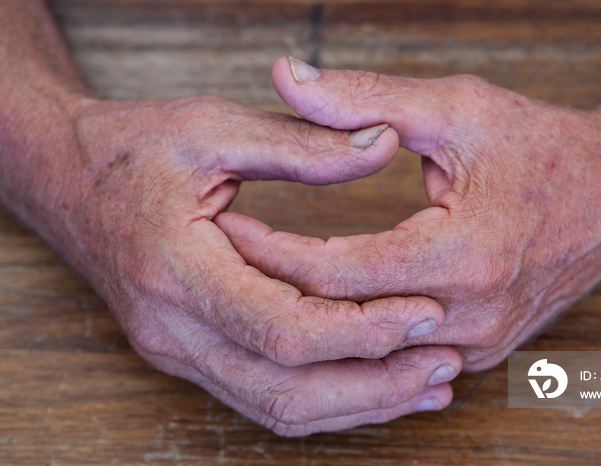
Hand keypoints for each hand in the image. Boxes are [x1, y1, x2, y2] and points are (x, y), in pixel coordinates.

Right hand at [3, 94, 462, 435]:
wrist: (66, 180)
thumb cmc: (136, 149)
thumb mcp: (214, 127)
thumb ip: (303, 144)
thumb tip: (382, 145)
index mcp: (175, 268)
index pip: (283, 328)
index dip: (363, 329)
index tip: (425, 312)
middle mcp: (171, 328)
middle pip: (286, 388)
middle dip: (374, 383)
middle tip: (443, 362)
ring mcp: (175, 350)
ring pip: (277, 408)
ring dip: (358, 404)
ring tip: (427, 385)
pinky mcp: (187, 355)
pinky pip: (262, 398)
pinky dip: (325, 400)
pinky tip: (375, 387)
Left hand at [221, 53, 600, 370]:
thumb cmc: (542, 149)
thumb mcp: (456, 109)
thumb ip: (366, 98)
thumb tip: (289, 75)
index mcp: (462, 256)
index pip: (333, 271)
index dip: (269, 249)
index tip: (225, 225)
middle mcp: (470, 316)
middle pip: (341, 320)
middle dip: (277, 290)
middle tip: (227, 259)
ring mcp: (476, 345)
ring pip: (367, 351)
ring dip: (311, 320)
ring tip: (257, 287)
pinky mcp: (479, 352)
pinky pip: (397, 358)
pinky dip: (354, 337)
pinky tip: (315, 314)